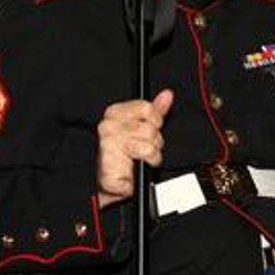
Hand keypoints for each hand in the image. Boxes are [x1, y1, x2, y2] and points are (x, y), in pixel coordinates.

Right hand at [96, 89, 172, 207]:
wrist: (112, 179)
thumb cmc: (126, 153)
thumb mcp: (143, 126)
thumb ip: (156, 110)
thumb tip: (167, 94)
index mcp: (115, 113)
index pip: (147, 108)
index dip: (155, 121)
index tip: (150, 130)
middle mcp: (108, 126)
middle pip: (150, 128)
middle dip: (154, 141)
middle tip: (144, 148)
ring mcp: (107, 144)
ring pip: (148, 145)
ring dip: (151, 155)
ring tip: (140, 158)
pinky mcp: (110, 163)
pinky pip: (142, 161)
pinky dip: (144, 167)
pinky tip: (135, 168)